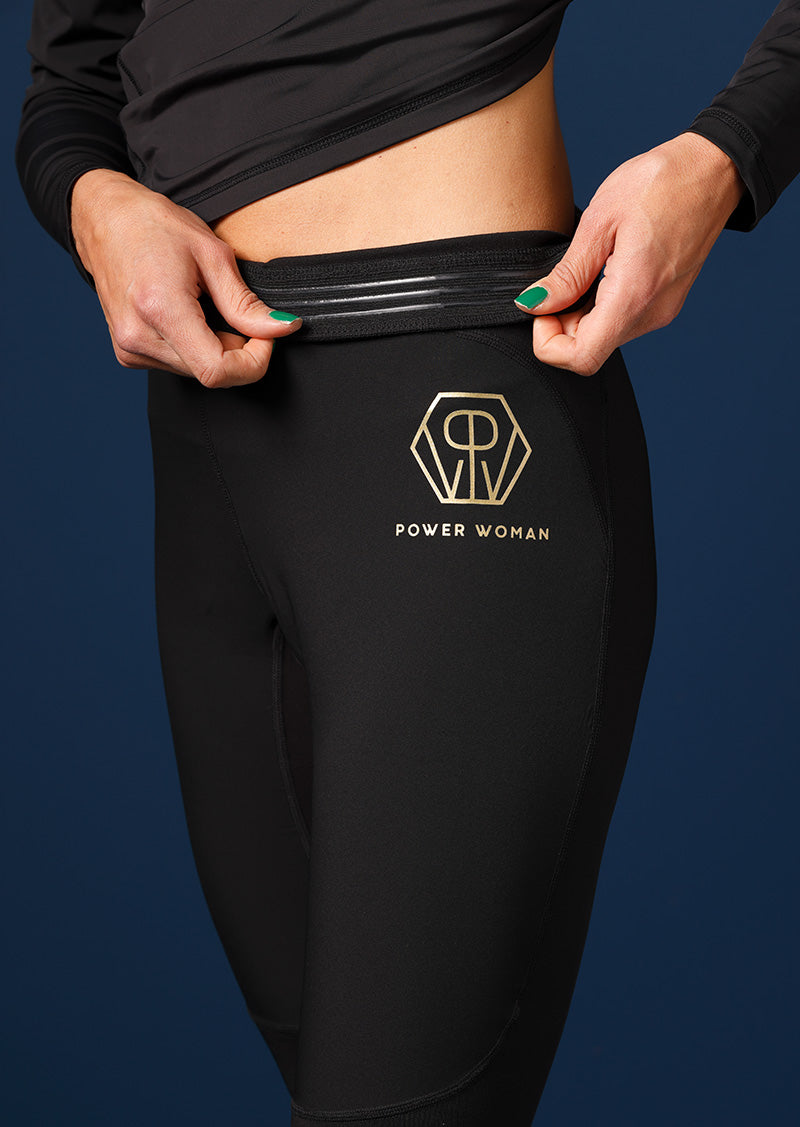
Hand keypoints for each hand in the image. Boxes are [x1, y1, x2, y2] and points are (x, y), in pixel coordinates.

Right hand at [70, 169, 301, 386]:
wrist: (103, 218)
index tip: (265, 336)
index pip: (218, 371)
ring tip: (203, 305)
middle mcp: (138, 337)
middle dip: (237, 350)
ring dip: (215, 347)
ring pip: (196, 371)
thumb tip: (282, 328)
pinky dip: (195, 346)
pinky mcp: (127, 352)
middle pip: (210, 373)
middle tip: (236, 311)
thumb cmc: (154, 225)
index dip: (253, 362)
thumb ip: (246, 302)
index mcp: (160, 309)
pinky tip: (186, 314)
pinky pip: (178, 363)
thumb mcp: (212, 254)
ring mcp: (129, 348)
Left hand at [514, 133, 746, 375]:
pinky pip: (622, 322)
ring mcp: (662, 311)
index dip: (549, 344)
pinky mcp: (665, 303)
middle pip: (590, 350)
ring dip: (580, 316)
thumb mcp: (600, 221)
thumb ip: (567, 273)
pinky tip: (601, 271)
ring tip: (583, 269)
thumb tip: (534, 305)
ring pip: (604, 337)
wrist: (713, 170)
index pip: (582, 358)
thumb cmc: (660, 183)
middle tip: (557, 283)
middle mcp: (651, 314)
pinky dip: (600, 308)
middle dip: (560, 326)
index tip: (542, 309)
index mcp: (633, 296)